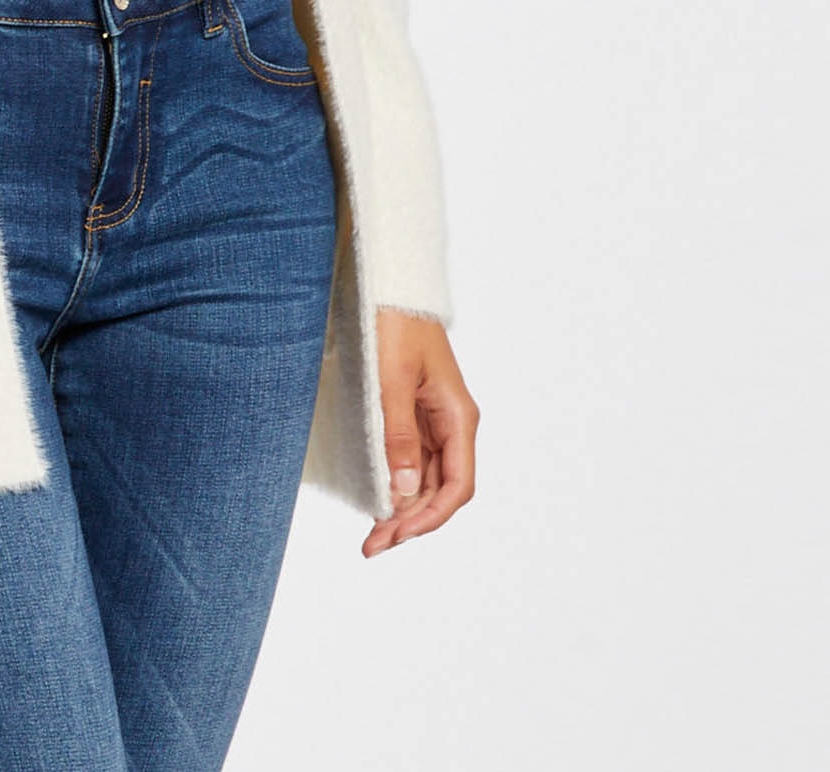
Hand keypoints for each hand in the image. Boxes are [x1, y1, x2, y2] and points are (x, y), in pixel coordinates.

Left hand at [361, 311, 478, 558]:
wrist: (387, 284)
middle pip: (440, 489)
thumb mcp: (391, 379)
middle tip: (372, 546)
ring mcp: (432, 420)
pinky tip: (375, 501)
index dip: (430, 517)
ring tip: (371, 536)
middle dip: (410, 521)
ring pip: (424, 479)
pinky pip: (409, 460)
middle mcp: (450, 423)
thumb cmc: (392, 322)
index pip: (457, 485)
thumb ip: (398, 434)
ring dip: (401, 509)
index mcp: (458, 416)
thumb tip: (404, 490)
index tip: (397, 535)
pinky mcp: (412, 414)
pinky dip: (394, 484)